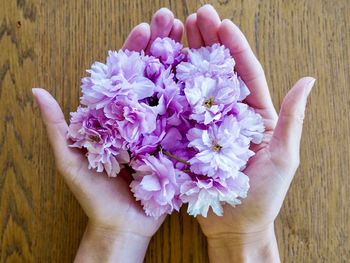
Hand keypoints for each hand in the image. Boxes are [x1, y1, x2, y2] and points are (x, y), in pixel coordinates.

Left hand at [33, 8, 182, 262]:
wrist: (123, 225)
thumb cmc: (95, 195)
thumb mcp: (71, 160)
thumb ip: (59, 128)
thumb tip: (37, 92)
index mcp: (116, 115)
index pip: (125, 74)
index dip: (133, 50)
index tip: (143, 29)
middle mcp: (141, 117)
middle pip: (152, 75)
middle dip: (161, 46)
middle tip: (172, 21)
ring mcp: (162, 129)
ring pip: (172, 90)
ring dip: (181, 63)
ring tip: (193, 38)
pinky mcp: (178, 144)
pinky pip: (188, 118)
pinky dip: (197, 97)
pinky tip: (207, 76)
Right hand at [186, 5, 314, 261]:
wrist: (235, 224)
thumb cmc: (263, 196)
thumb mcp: (283, 157)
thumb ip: (290, 119)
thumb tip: (307, 81)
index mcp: (254, 115)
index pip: (244, 73)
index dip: (233, 47)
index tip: (222, 23)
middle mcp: (228, 115)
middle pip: (217, 72)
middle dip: (207, 42)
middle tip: (195, 17)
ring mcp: (206, 125)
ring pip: (196, 85)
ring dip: (187, 58)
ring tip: (177, 33)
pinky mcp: (188, 138)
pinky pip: (179, 110)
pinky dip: (171, 88)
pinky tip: (162, 69)